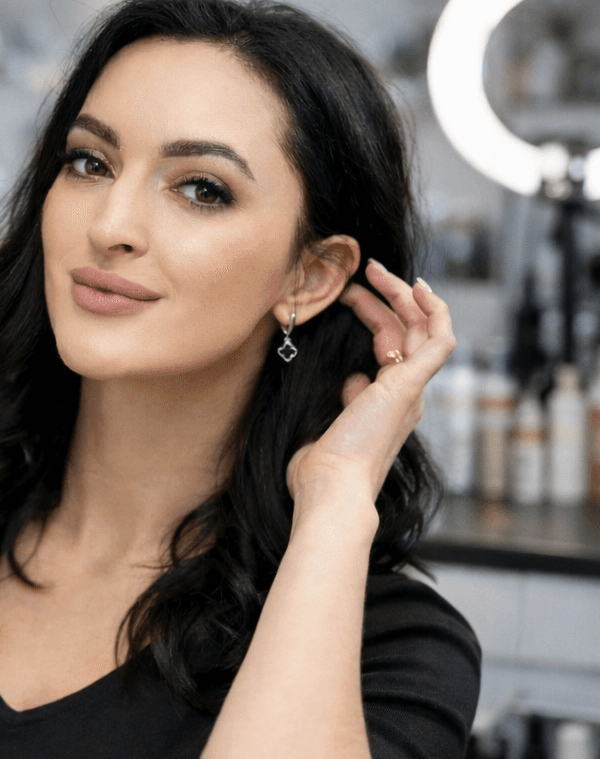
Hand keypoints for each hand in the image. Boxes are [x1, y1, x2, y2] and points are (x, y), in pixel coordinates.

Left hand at [285, 259, 454, 513]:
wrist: (331, 489)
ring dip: (403, 295)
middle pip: (407, 332)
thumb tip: (351, 381)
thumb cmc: (318, 470)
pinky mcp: (410, 386)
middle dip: (389, 297)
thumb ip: (340, 402)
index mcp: (387, 406)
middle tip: (365, 270)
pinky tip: (417, 287)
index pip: (389, 348)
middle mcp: (406, 396)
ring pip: (422, 329)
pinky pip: (439, 340)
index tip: (347, 297)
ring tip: (376, 270)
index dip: (372, 317)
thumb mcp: (324, 425)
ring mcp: (411, 391)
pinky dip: (434, 310)